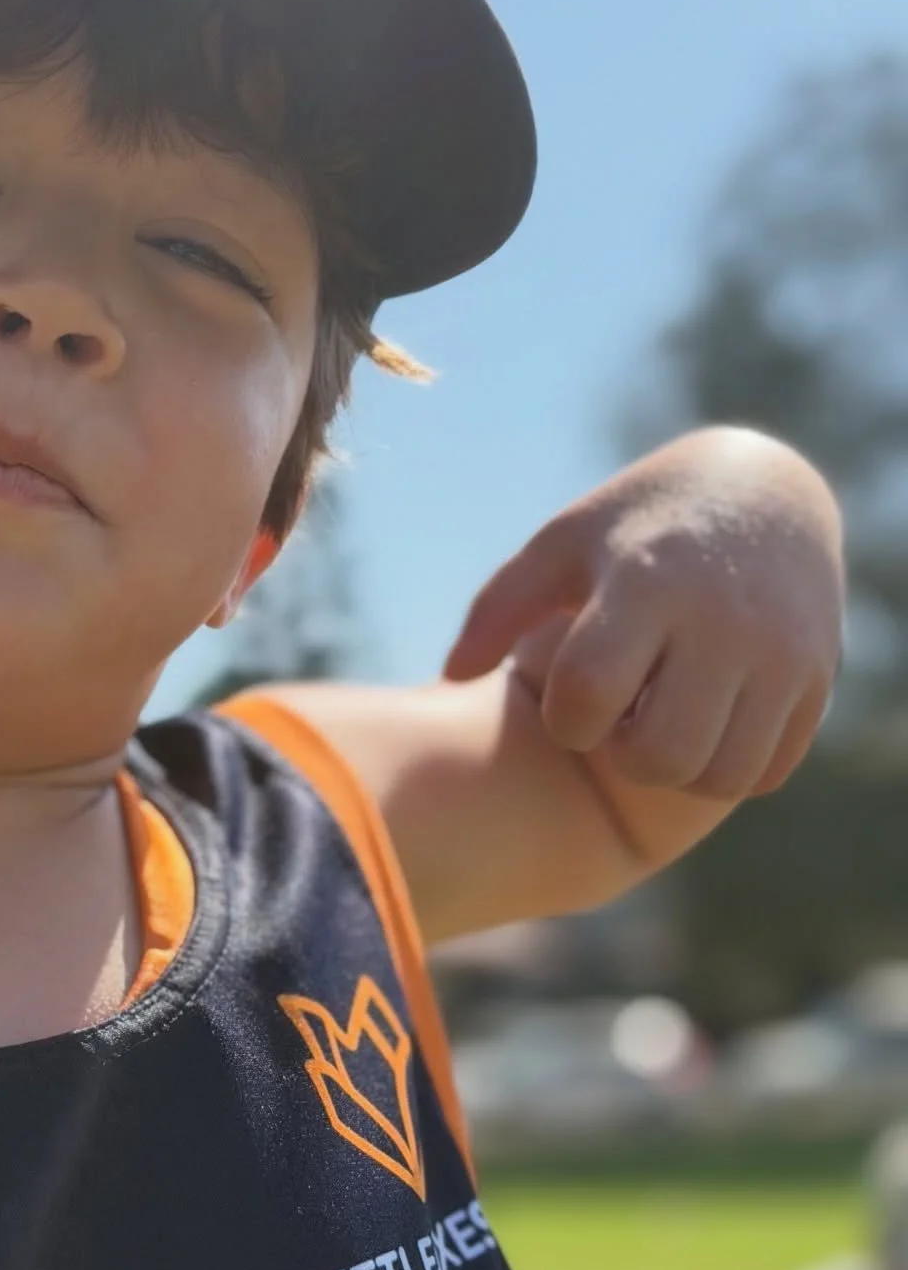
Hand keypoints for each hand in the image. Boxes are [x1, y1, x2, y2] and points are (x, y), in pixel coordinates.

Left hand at [442, 429, 844, 799]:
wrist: (766, 493)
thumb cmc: (638, 525)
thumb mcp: (563, 543)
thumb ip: (498, 607)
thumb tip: (450, 676)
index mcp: (648, 583)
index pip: (589, 695)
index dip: (567, 714)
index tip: (574, 688)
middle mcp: (723, 621)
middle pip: (660, 755)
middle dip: (622, 753)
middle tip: (619, 716)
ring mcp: (782, 653)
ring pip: (719, 775)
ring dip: (676, 768)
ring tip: (660, 718)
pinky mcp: (819, 678)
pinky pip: (766, 770)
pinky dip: (728, 764)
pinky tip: (705, 721)